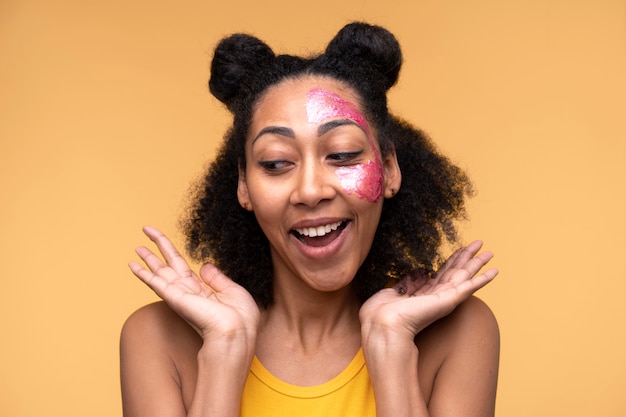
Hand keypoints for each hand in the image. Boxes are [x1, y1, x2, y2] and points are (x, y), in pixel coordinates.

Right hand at [129, 226, 259, 341]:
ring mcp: (180, 295)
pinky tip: (133, 265)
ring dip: (148, 259)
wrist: (236, 332)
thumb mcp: (232, 291)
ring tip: (136, 248)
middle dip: (157, 248)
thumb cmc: (240, 318)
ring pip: (160, 272)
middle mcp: (188, 292)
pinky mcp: (175, 298)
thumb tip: (204, 266)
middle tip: (145, 231)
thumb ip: (216, 278)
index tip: (167, 242)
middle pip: (168, 265)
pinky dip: (143, 274)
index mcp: (202, 291)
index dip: (173, 252)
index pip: (183, 267)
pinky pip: (156, 283)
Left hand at [360, 240, 497, 340]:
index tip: (461, 249)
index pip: (442, 273)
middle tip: (480, 243)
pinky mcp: (449, 300)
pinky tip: (494, 271)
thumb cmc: (381, 313)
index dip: (452, 260)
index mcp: (423, 294)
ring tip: (489, 252)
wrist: (383, 324)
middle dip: (468, 257)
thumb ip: (405, 284)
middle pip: (456, 271)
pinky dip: (483, 279)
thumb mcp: (392, 292)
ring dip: (477, 263)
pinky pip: (469, 286)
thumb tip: (412, 276)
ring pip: (465, 276)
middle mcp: (436, 296)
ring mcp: (444, 298)